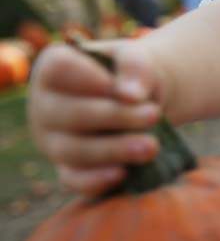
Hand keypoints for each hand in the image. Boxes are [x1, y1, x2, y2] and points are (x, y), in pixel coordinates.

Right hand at [28, 41, 165, 195]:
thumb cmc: (129, 74)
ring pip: (74, 150)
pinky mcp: (67, 168)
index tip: (127, 88)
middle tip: (154, 115)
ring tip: (151, 147)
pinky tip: (124, 175)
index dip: (93, 79)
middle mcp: (44, 105)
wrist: (139, 99)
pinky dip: (95, 182)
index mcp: (52, 68)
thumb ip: (134, 68)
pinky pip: (73, 179)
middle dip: (116, 117)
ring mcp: (52, 139)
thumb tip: (131, 96)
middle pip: (71, 114)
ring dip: (114, 150)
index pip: (60, 69)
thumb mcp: (136, 59)